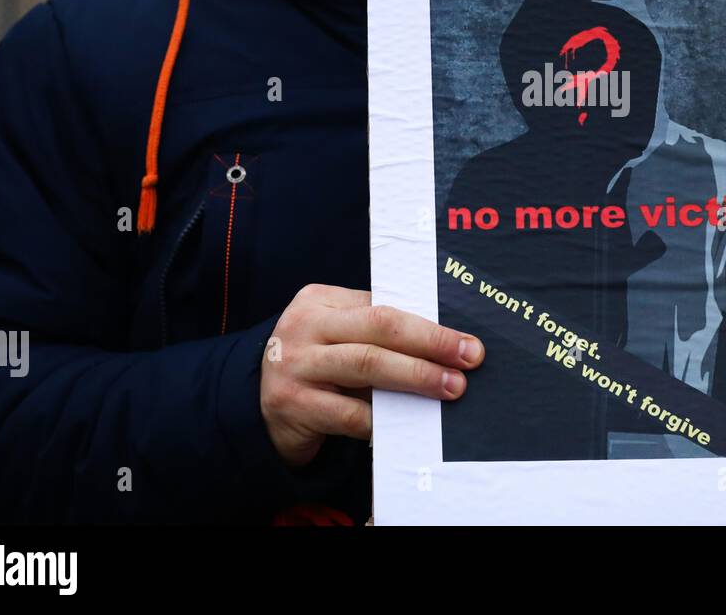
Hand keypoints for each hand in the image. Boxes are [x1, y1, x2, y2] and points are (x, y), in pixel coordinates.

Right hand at [260, 284, 484, 466]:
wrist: (255, 408)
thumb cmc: (316, 367)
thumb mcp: (337, 338)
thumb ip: (374, 334)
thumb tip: (444, 345)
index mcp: (320, 300)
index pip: (383, 305)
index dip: (428, 321)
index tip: (466, 338)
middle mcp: (304, 326)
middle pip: (380, 326)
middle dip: (431, 341)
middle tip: (469, 357)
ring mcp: (295, 364)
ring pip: (367, 364)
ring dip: (416, 376)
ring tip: (451, 387)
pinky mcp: (292, 404)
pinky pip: (350, 413)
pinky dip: (383, 420)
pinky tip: (409, 425)